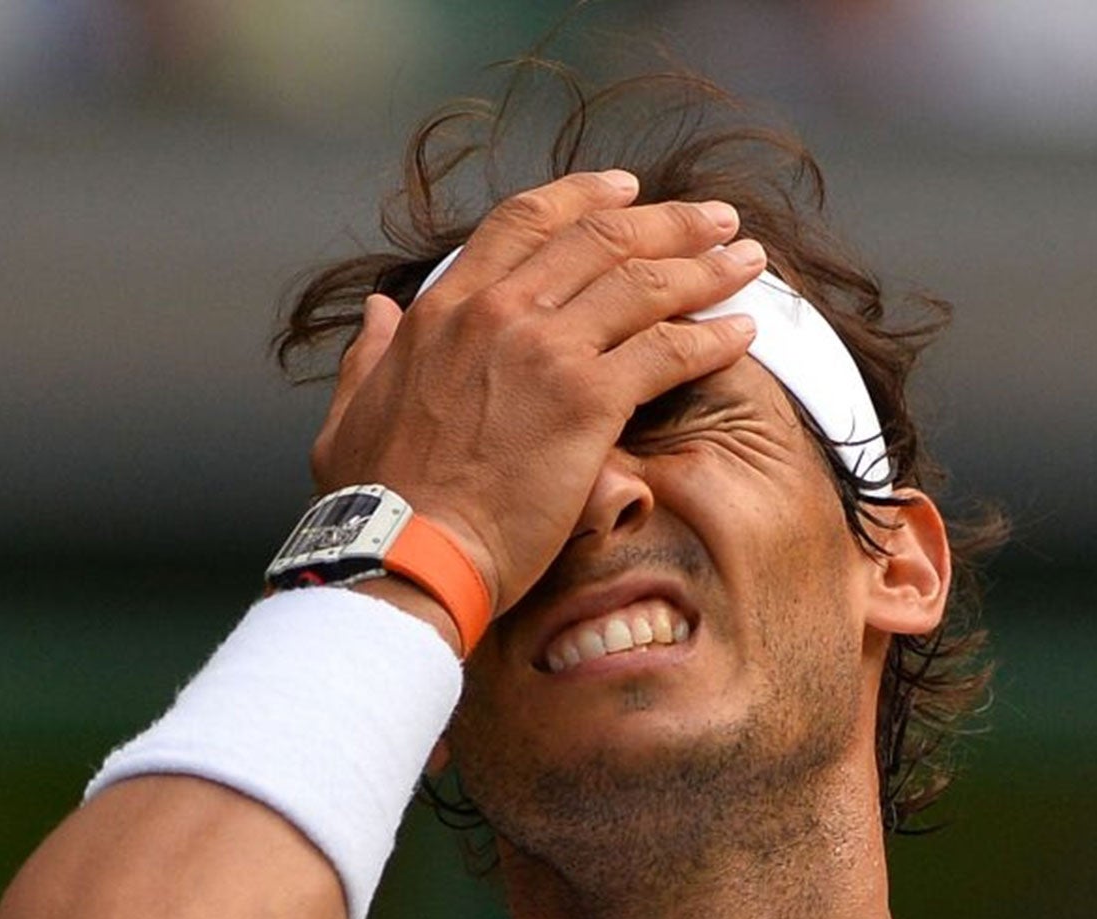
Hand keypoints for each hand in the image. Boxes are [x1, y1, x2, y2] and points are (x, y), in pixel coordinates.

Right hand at [310, 171, 764, 617]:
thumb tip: (381, 313)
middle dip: (669, 222)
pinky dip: (713, 338)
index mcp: (444, 309)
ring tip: (748, 261)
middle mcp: (499, 312)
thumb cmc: (374, 503)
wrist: (404, 552)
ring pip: (644, 284)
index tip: (627, 190)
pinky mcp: (588, 399)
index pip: (524, 223)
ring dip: (706, 267)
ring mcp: (546, 351)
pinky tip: (743, 332)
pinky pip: (668, 351)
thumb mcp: (348, 414)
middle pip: (600, 239)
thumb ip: (369, 356)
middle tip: (716, 218)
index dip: (584, 198)